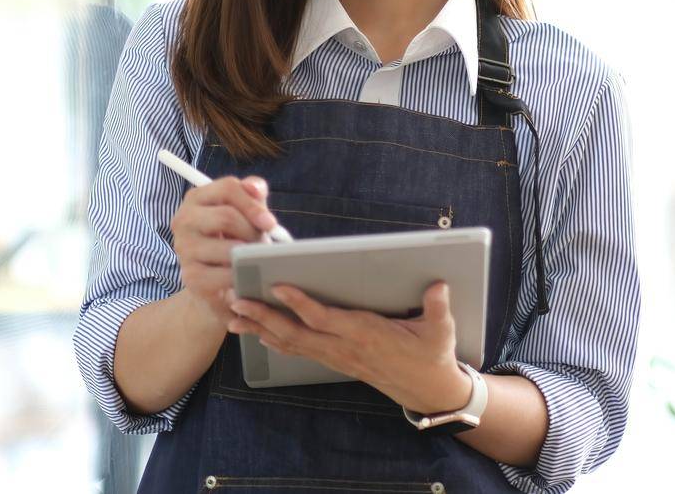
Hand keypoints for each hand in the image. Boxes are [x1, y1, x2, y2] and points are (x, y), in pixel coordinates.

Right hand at [169, 175, 277, 324]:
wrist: (215, 282)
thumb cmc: (233, 238)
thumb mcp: (245, 211)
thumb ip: (252, 192)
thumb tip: (255, 188)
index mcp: (197, 197)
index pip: (228, 188)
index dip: (253, 204)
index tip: (270, 223)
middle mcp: (184, 219)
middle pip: (226, 217)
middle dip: (253, 232)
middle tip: (264, 245)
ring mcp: (184, 248)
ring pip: (228, 247)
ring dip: (250, 255)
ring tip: (257, 260)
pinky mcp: (191, 275)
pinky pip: (225, 274)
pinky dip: (242, 276)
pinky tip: (247, 275)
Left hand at [225, 281, 472, 415]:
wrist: (428, 390)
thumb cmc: (432, 355)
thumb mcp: (441, 331)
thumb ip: (437, 308)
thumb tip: (439, 286)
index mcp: (366, 334)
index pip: (325, 319)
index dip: (300, 303)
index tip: (278, 285)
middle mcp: (345, 347)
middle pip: (296, 333)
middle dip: (263, 316)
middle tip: (235, 300)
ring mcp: (338, 357)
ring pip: (292, 343)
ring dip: (260, 328)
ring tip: (233, 316)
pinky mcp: (336, 361)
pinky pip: (299, 351)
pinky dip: (275, 342)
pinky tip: (258, 333)